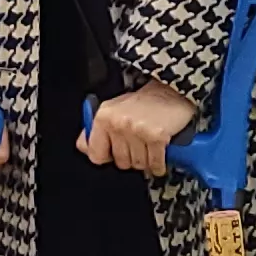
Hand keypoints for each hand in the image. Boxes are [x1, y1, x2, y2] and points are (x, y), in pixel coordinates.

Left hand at [80, 79, 195, 174]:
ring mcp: (137, 130)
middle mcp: (118, 123)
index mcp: (103, 117)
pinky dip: (159, 164)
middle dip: (131, 158)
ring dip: (146, 160)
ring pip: (138, 164)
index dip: (107, 157)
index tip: (113, 153)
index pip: (95, 154)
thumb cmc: (143, 103)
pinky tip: (160, 154)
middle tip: (138, 146)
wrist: (171, 92)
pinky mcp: (156, 136)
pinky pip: (155, 163)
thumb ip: (97, 131)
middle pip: (120, 162)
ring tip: (149, 147)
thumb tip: (85, 148)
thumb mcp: (113, 111)